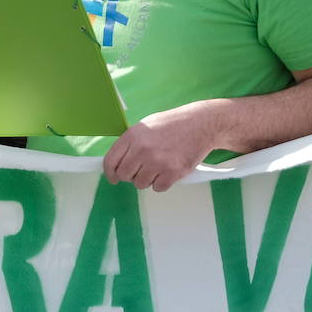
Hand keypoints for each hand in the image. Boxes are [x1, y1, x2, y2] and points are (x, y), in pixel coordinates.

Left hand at [102, 102, 218, 191]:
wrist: (201, 124)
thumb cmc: (174, 124)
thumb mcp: (145, 126)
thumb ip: (130, 142)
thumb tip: (118, 160)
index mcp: (133, 136)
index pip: (111, 160)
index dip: (110, 173)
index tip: (113, 178)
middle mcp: (142, 149)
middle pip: (124, 175)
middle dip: (130, 176)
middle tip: (140, 170)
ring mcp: (157, 162)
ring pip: (140, 184)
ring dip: (147, 179)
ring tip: (157, 167)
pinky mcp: (172, 172)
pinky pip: (158, 188)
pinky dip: (162, 183)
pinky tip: (167, 170)